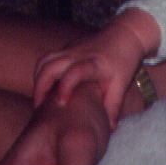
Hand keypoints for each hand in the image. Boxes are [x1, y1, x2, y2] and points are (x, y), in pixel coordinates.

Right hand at [32, 8, 158, 126]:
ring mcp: (71, 49)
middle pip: (49, 65)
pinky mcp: (67, 48)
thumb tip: (109, 130)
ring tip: (40, 99)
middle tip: (40, 108)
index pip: (74, 72)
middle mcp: (78, 54)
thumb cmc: (124, 61)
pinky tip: (47, 89)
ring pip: (44, 61)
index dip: (64, 87)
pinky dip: (43, 74)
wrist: (127, 34)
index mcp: (94, 63)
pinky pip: (48, 59)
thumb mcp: (121, 84)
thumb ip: (113, 107)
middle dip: (40, 87)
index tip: (60, 103)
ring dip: (38, 80)